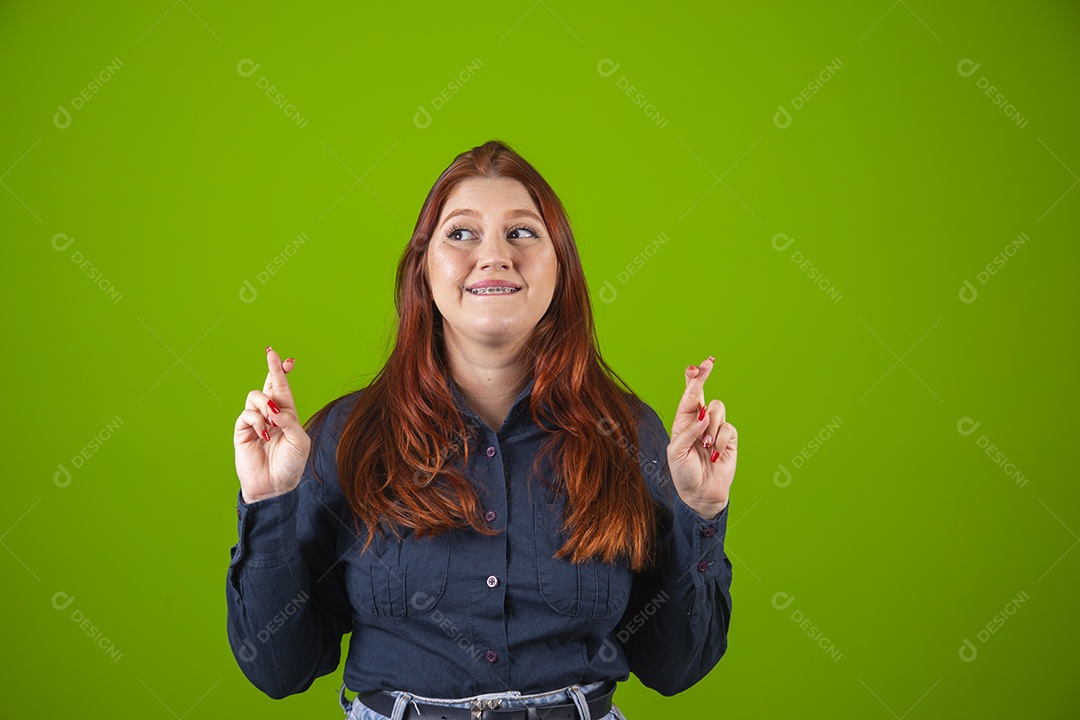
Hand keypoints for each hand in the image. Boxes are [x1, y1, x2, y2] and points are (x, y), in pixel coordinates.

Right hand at [233, 346, 310, 503]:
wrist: (275, 486)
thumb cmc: (291, 465)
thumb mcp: (300, 441)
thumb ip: (290, 421)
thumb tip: (275, 409)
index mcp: (288, 415)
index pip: (284, 389)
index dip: (283, 373)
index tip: (288, 359)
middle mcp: (271, 414)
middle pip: (269, 385)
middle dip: (271, 369)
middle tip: (272, 353)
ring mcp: (256, 421)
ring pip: (255, 396)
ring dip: (266, 404)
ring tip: (273, 420)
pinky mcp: (243, 430)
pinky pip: (247, 414)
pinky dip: (258, 421)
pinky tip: (264, 434)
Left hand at [666, 355, 737, 517]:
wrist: (701, 494)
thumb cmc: (684, 473)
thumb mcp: (677, 452)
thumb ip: (688, 432)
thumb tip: (702, 417)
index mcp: (682, 421)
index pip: (687, 395)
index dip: (692, 379)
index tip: (697, 366)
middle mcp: (699, 421)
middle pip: (702, 392)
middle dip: (704, 376)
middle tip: (708, 363)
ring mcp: (715, 428)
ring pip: (717, 409)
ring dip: (711, 427)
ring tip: (705, 446)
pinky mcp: (729, 438)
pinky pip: (728, 428)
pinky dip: (720, 441)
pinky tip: (714, 455)